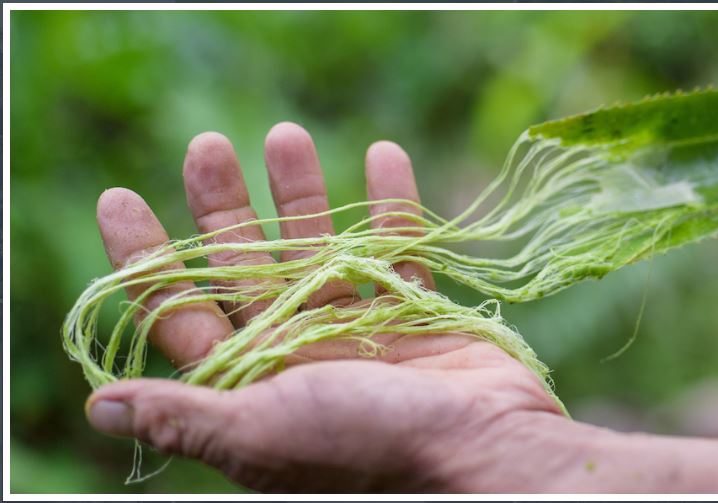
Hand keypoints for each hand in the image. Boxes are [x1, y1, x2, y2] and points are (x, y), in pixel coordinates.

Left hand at [86, 123, 562, 491]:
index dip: (149, 262)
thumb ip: (185, 415)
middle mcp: (301, 358)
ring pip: (320, 252)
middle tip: (206, 146)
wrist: (483, 455)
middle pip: (248, 271)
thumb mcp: (262, 432)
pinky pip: (400, 253)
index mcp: (255, 386)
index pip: (184, 316)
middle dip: (223, 210)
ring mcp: (362, 337)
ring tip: (285, 134)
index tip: (119, 196)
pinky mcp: (420, 321)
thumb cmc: (367, 447)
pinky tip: (385, 155)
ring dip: (302, 195)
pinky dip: (393, 207)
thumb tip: (100, 406)